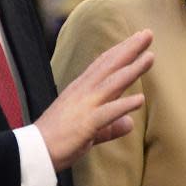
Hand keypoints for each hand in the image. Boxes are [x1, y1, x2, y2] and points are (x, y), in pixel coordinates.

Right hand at [35, 29, 153, 171]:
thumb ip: (111, 126)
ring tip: (151, 57)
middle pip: (110, 66)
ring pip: (113, 83)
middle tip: (148, 33)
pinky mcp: (86, 124)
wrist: (34, 151)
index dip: (121, 50)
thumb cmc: (58, 139)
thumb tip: (129, 123)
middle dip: (130, 49)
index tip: (136, 38)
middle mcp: (83, 92)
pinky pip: (108, 113)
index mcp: (81, 89)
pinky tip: (140, 100)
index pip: (104, 64)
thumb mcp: (89, 130)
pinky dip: (123, 105)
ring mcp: (85, 106)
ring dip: (132, 69)